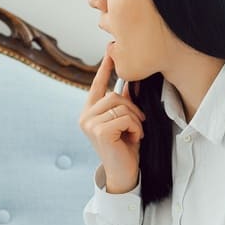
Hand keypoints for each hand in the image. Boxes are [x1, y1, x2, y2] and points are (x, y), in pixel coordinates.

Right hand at [79, 43, 144, 193]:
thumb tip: (130, 81)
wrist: (124, 173)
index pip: (97, 85)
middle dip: (132, 108)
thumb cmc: (125, 148)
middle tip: (138, 125)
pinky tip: (133, 139)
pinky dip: (136, 128)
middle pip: (115, 96)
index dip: (105, 68)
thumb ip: (124, 102)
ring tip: (135, 133)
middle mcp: (86, 117)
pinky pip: (125, 118)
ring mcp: (90, 124)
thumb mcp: (125, 121)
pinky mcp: (99, 132)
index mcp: (90, 112)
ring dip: (135, 120)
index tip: (110, 51)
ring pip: (121, 106)